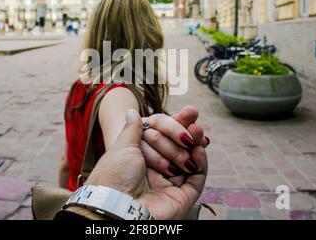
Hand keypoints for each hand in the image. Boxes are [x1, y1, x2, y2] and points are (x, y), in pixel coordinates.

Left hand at [85, 110, 207, 219]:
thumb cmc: (114, 176)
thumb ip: (133, 128)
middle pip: (178, 147)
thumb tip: (132, 111)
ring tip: (196, 132)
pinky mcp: (182, 197)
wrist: (116, 206)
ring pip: (189, 160)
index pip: (164, 136)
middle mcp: (156, 170)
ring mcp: (170, 184)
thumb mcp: (123, 146)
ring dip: (195, 144)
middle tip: (194, 123)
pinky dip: (201, 162)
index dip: (177, 124)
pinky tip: (199, 149)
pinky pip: (197, 178)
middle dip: (187, 134)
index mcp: (141, 158)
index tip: (189, 112)